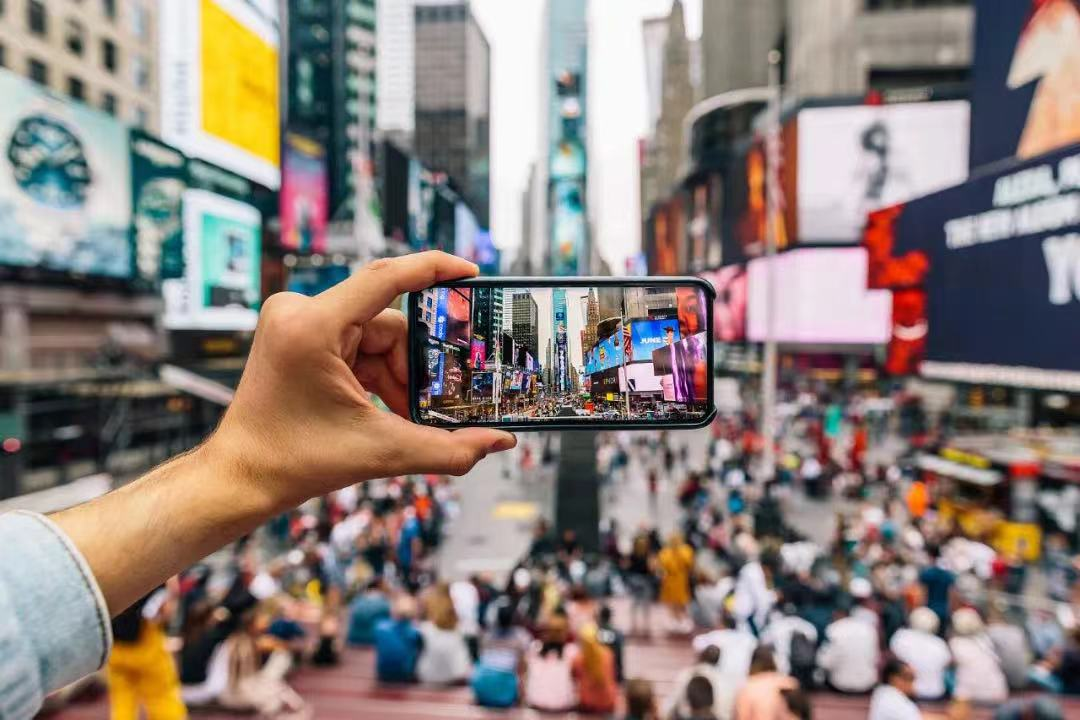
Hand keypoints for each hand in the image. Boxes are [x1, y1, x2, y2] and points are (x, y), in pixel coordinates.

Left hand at [206, 251, 515, 510]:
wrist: (241, 478)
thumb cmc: (290, 461)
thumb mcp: (380, 452)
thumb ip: (447, 449)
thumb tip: (499, 442)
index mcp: (312, 326)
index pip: (385, 277)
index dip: (434, 270)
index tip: (471, 272)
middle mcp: (300, 313)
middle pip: (389, 323)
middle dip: (415, 367)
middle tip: (434, 404)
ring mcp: (297, 322)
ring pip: (377, 337)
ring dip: (397, 376)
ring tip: (402, 417)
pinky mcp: (300, 336)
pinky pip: (358, 345)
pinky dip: (379, 375)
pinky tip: (385, 409)